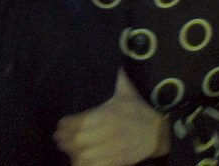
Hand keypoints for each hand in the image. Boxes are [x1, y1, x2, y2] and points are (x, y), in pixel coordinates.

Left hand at [54, 70, 169, 165]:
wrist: (160, 133)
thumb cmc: (142, 111)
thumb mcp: (128, 92)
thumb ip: (119, 78)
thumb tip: (117, 62)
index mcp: (107, 114)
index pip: (79, 121)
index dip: (66, 125)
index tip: (60, 125)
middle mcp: (107, 132)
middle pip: (78, 139)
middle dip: (65, 139)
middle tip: (58, 138)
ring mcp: (112, 149)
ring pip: (84, 154)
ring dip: (72, 152)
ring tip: (67, 149)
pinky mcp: (117, 161)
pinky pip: (95, 165)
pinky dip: (84, 164)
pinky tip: (78, 160)